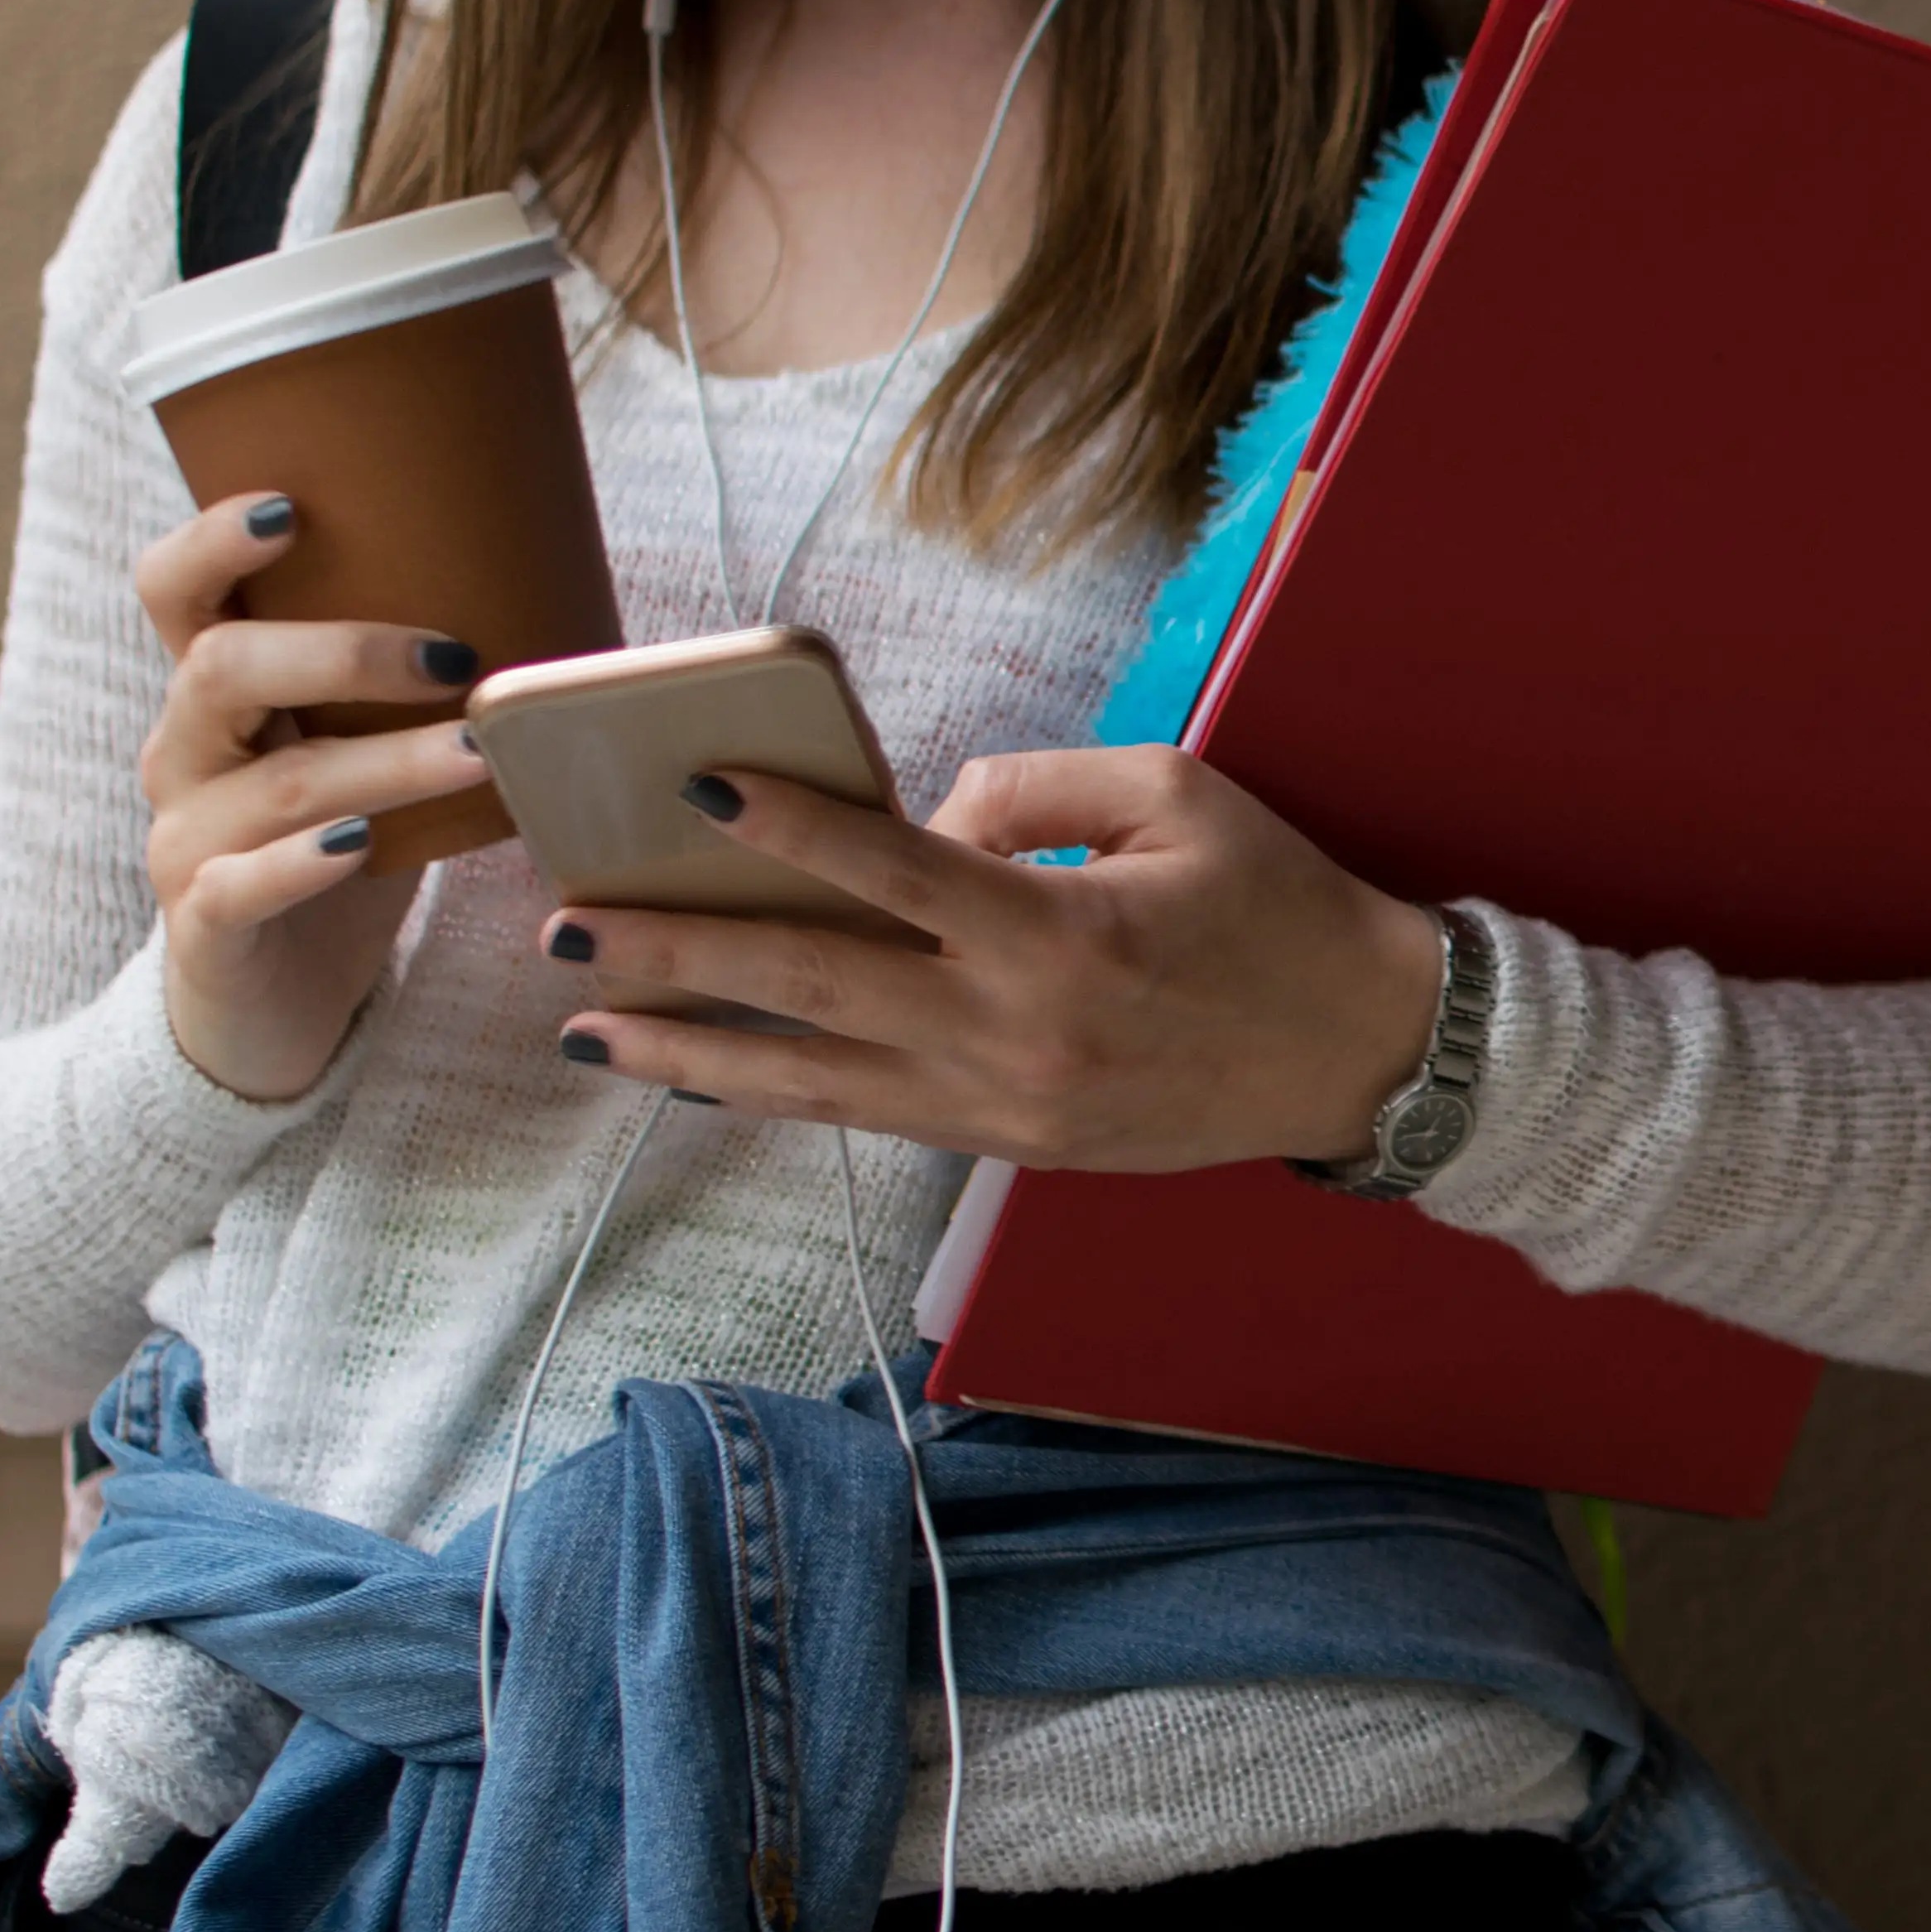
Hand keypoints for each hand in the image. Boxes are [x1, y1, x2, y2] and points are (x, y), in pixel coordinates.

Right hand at [132, 493, 497, 1101]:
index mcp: (213, 698)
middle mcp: (184, 755)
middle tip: (456, 656)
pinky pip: (245, 882)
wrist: (276, 1007)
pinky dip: (307, 862)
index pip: (176, 593)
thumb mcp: (364, 758)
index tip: (291, 507)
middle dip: (343, 651)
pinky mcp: (207, 923)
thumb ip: (411, 693)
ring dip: (385, 761)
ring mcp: (186, 840)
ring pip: (276, 781)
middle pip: (224, 668)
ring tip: (478, 751)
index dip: (213, 541)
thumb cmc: (343, 856)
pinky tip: (365, 846)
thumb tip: (554, 607)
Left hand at [531, 747, 1443, 1171]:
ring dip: (690, 1051)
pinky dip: (774, 1095)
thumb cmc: (1278, 907)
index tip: (696, 790)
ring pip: (814, 1078)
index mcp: (1057, 932)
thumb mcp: (1178, 794)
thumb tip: (920, 816)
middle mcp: (1013, 1030)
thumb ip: (1036, 786)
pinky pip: (866, 1115)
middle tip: (568, 926)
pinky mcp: (1009, 1145)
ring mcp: (1003, 1103)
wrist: (1362, 1053)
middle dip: (678, 954)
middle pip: (812, 985)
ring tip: (587, 1029)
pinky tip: (698, 1074)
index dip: (788, 826)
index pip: (890, 870)